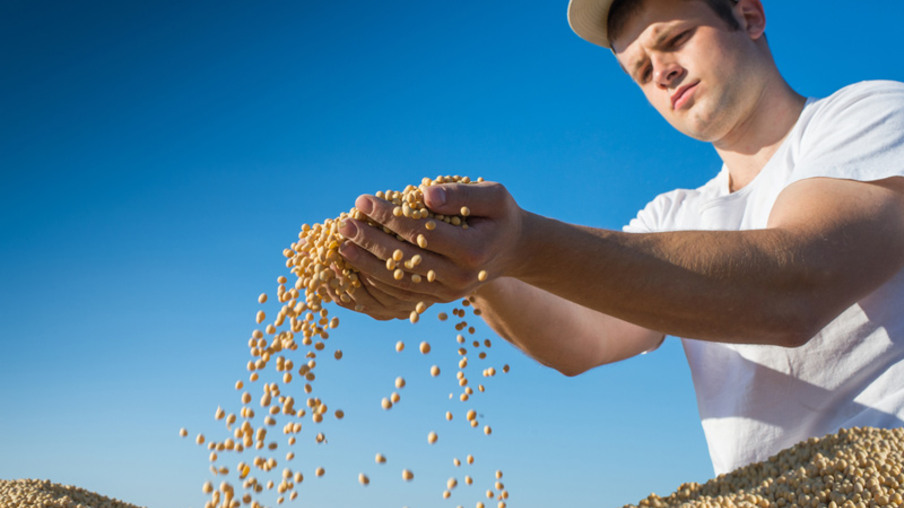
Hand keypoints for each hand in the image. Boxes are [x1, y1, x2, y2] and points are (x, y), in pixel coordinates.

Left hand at [334, 181, 525, 318]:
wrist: (511, 249)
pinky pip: (399, 297)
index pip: (421, 233)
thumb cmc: (499, 216)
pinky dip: (373, 285)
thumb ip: (460, 194)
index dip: (389, 217)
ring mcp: (447, 295)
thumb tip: (424, 195)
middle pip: (405, 261)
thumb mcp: (493, 196)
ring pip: (398, 284)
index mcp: (472, 251)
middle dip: (369, 242)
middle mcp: (459, 279)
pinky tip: (353, 270)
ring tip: (341, 247)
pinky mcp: (436, 301)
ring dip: (365, 267)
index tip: (363, 201)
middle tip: (343, 225)